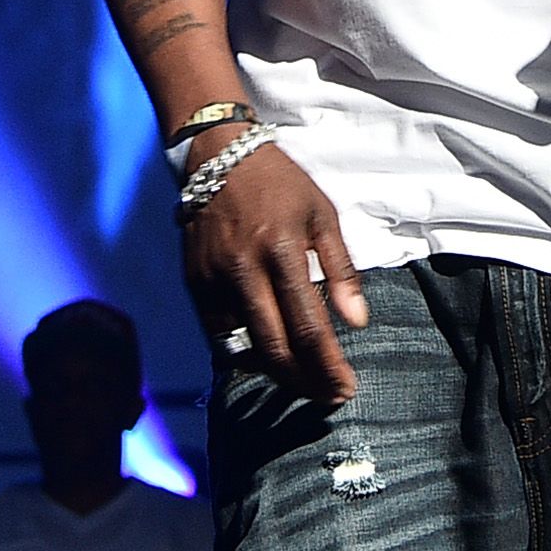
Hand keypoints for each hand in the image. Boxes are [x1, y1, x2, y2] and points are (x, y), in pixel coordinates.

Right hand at [181, 135, 366, 402]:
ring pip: (244, 346)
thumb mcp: (323, 215)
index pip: (308, 326)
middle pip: (274, 347)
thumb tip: (357, 322)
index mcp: (282, 250)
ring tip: (305, 381)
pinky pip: (219, 332)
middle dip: (305, 381)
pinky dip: (244, 352)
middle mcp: (243, 269)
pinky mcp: (193, 282)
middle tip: (328, 395)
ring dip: (277, 372)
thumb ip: (341, 270)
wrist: (218, 155)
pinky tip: (269, 358)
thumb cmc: (281, 184)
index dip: (329, 366)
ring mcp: (213, 278)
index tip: (346, 388)